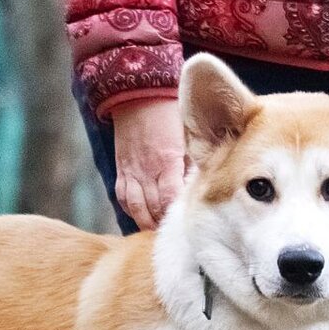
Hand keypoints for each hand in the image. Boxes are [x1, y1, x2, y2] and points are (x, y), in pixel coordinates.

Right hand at [112, 98, 184, 230]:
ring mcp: (131, 172)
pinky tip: (145, 219)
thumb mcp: (187, 136)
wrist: (139, 92)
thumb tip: (208, 186)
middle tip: (183, 236)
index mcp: (166, 160)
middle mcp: (147, 169)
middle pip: (155, 209)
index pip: (172, 198)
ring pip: (138, 209)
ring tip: (162, 235)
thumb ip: (195, 162)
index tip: (193, 224)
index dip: (181, 213)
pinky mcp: (121, 170)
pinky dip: (135, 212)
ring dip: (150, 223)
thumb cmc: (169, 114)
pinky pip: (125, 200)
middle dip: (167, 225)